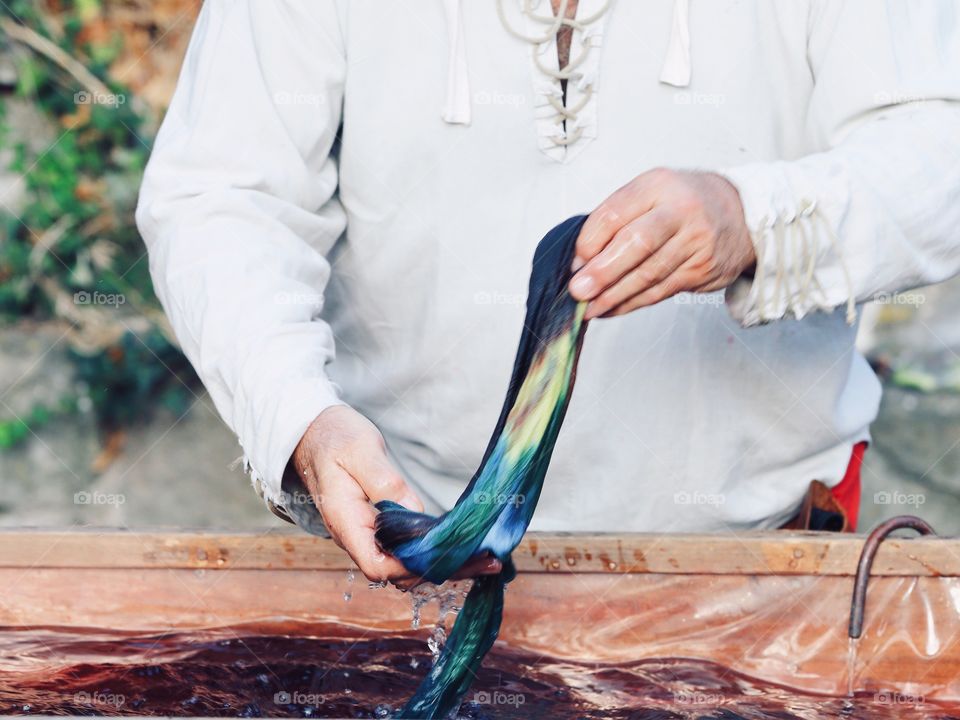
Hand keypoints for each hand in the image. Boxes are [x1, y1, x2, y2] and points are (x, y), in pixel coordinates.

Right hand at [293, 405, 501, 588]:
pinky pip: (406, 550)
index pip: (377, 565)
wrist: (313, 434)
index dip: (412, 568)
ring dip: (443, 564)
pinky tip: (461, 545)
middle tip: (488, 560)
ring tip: (485, 557)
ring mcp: (367, 534)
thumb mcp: (359, 450)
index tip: (452, 557)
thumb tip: (413, 511)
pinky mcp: (379, 528)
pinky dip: (434, 551)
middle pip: (399, 572)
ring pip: (406, 565)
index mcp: (345, 521)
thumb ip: (384, 481)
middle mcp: (356, 536)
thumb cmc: (333, 437)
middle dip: (443, 569)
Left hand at [568, 169, 754, 318]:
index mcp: (658, 185)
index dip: (590, 241)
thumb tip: (579, 260)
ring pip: (648, 274)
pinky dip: (632, 303)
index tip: (574, 262)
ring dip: (614, 295)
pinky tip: (612, 308)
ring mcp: (696, 241)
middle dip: (603, 271)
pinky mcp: (702, 269)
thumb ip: (616, 219)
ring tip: (588, 307)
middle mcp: (680, 210)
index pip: (615, 212)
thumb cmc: (684, 203)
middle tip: (578, 290)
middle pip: (636, 243)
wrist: (742, 214)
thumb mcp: (651, 193)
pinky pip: (660, 291)